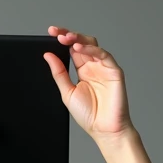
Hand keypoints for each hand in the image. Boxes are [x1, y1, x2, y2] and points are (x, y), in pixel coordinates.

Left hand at [43, 25, 134, 143]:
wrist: (104, 130)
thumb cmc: (89, 115)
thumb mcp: (67, 93)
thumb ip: (59, 73)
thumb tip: (48, 56)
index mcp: (83, 70)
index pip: (72, 48)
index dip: (62, 39)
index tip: (51, 32)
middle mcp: (93, 66)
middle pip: (81, 43)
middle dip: (69, 35)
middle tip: (57, 34)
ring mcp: (104, 67)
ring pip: (92, 45)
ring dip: (78, 39)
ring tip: (66, 38)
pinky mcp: (114, 71)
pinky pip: (103, 55)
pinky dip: (91, 49)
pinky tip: (79, 48)